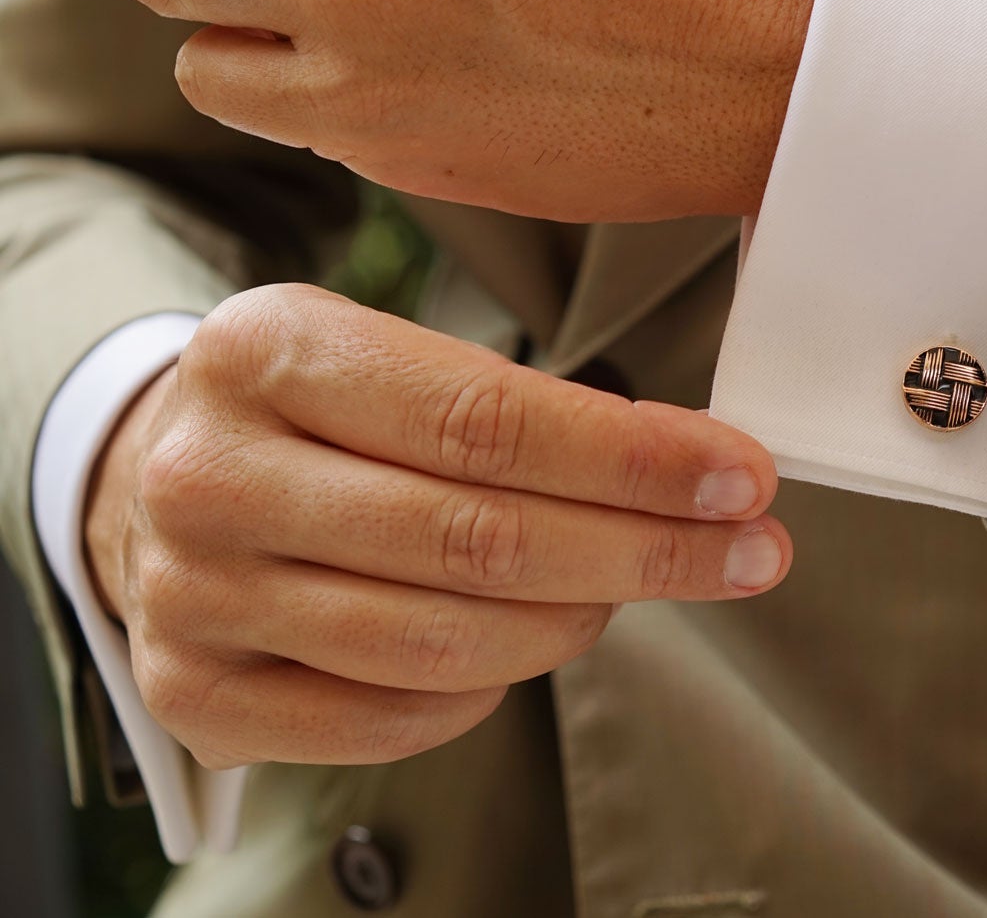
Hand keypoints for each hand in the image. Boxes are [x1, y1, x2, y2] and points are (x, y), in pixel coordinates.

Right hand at [83, 283, 788, 768]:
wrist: (156, 482)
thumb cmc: (319, 414)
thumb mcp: (392, 355)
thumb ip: (526, 405)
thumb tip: (702, 468)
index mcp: (269, 350)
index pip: (486, 419)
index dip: (635, 460)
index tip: (743, 478)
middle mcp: (212, 473)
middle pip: (477, 538)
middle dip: (646, 550)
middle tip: (750, 552)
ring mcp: (193, 593)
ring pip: (444, 640)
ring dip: (577, 620)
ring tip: (633, 586)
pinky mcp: (196, 693)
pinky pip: (393, 716)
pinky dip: (488, 689)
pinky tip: (527, 640)